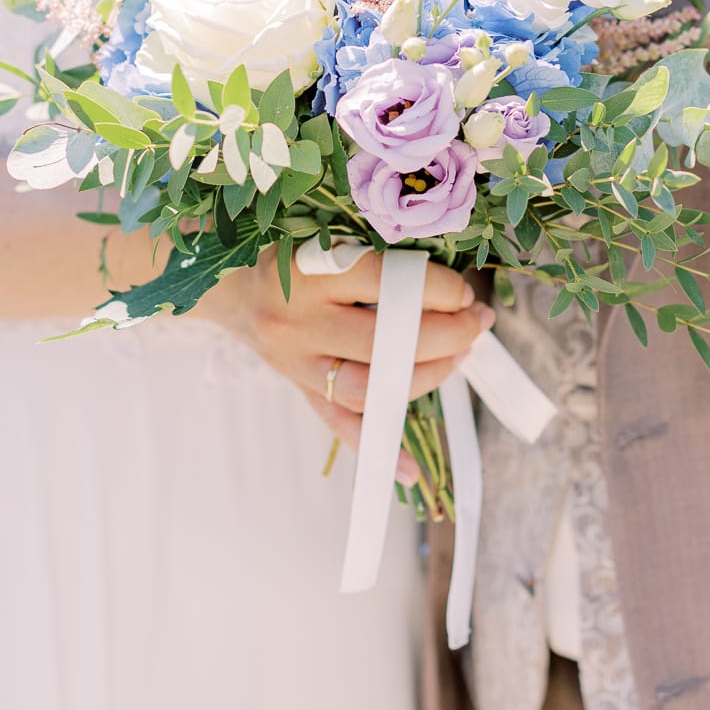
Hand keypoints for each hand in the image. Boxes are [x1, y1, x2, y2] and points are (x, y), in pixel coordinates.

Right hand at [201, 248, 492, 458]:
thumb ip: (377, 256)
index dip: (438, 289)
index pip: (387, 282)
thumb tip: (450, 283)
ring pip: (367, 388)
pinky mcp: (299, 391)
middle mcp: (299, 321)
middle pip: (383, 342)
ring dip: (425, 377)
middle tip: (476, 323)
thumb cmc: (291, 254)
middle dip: (445, 336)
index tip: (463, 290)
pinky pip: (339, 426)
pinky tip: (411, 470)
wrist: (232, 289)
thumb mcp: (326, 238)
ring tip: (459, 357)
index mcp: (308, 271)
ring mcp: (297, 364)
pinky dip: (377, 448)